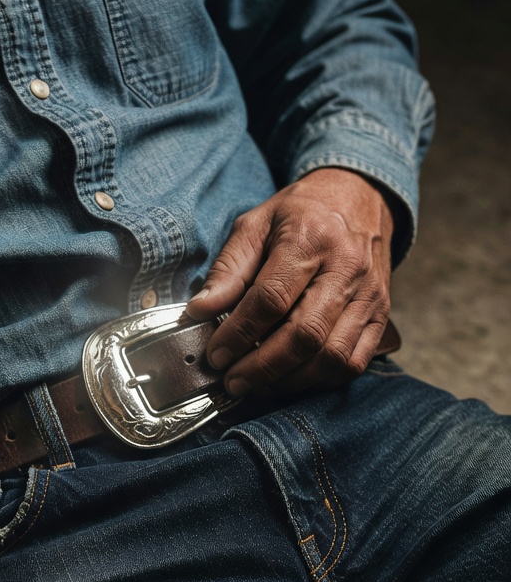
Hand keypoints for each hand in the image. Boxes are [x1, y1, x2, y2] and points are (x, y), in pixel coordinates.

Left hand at [185, 168, 393, 397]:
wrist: (361, 197)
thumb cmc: (302, 213)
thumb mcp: (256, 224)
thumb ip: (228, 269)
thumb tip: (199, 310)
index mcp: (310, 238)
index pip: (271, 298)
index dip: (239, 333)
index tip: (216, 355)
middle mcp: (346, 268)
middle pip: (304, 334)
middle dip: (263, 367)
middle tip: (233, 381)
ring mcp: (369, 294)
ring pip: (332, 355)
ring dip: (290, 379)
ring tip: (259, 384)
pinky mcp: (381, 315)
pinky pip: (354, 362)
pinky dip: (321, 380)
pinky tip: (293, 378)